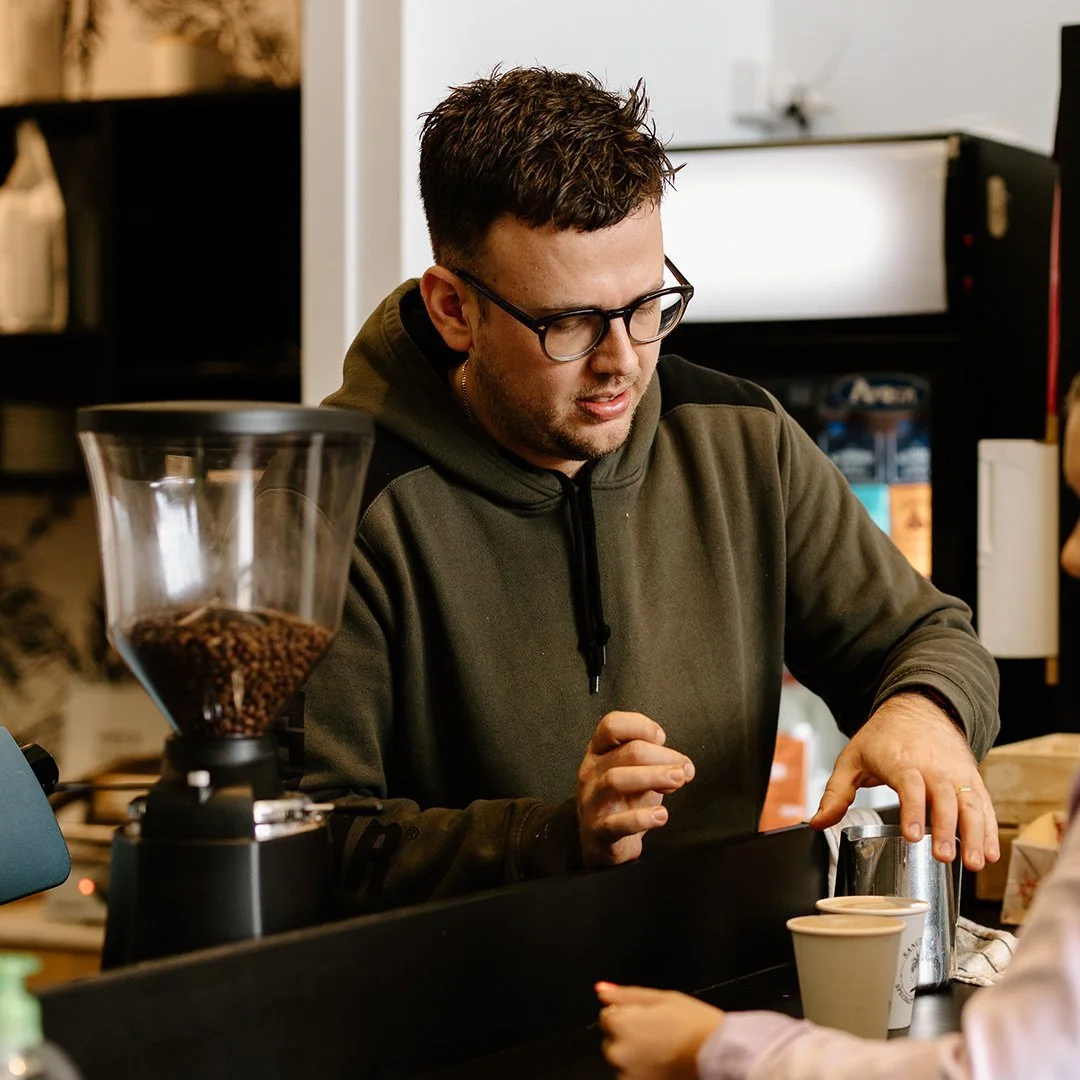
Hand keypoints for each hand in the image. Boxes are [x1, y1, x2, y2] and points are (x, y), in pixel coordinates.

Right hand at [577, 711, 694, 866]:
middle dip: (662, 757)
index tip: (662, 738)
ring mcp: (592, 802)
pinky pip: (617, 823)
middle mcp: (591, 773)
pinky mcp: (598, 832)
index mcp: (599, 752)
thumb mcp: (636, 774)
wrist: (602, 843)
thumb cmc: (622, 801)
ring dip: (654, 777)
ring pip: (616, 780)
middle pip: (627, 752)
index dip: (641, 725)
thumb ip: (654, 762)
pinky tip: (661, 815)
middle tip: (683, 769)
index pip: (612, 724)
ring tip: (677, 781)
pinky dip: (642, 818)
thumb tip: (680, 762)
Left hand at [596, 982, 722, 1079]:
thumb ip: (626, 995)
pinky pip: (632, 1077)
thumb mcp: (662, 998)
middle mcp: (618, 1052)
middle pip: (612, 1042)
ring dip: (635, 1058)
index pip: (607, 1017)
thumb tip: (600, 990)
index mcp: (621, 1024)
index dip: (627, 1015)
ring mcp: (627, 1076)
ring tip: (663, 1052)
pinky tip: (663, 1066)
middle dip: (628, 1038)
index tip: (648, 1019)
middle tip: (657, 1035)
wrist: (719, 1055)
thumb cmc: (693, 1022)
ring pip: (623, 1063)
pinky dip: (643, 1073)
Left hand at [808, 692, 998, 869]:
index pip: (909, 785)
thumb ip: (836, 792)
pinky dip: (990, 828)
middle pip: (944, 797)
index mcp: (900, 760)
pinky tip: (991, 852)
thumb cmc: (883, 738)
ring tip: (975, 863)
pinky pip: (984, 804)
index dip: (913, 810)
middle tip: (945, 857)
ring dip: (975, 834)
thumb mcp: (852, 758)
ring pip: (970, 803)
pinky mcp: (971, 778)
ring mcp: (956, 773)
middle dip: (947, 829)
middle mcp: (933, 766)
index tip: (912, 836)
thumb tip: (817, 822)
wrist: (919, 708)